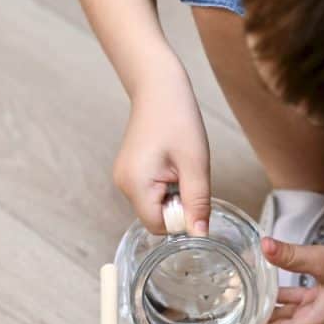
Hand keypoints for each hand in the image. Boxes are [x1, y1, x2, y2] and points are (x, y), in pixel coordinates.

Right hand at [112, 69, 211, 235]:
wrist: (159, 88)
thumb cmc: (178, 119)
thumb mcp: (195, 165)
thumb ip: (197, 203)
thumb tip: (200, 235)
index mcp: (135, 184)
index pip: (159, 227)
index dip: (182, 218)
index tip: (193, 194)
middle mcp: (123, 185)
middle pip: (156, 218)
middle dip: (178, 206)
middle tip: (188, 176)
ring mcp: (124, 178)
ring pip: (155, 206)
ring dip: (174, 195)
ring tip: (180, 166)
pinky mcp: (130, 172)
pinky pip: (151, 193)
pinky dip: (167, 187)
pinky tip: (173, 164)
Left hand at [245, 239, 323, 323]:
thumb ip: (293, 255)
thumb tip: (265, 246)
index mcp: (315, 323)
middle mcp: (315, 322)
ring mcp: (320, 312)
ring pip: (284, 317)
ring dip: (264, 314)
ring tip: (237, 310)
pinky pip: (295, 303)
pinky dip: (279, 299)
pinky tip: (263, 288)